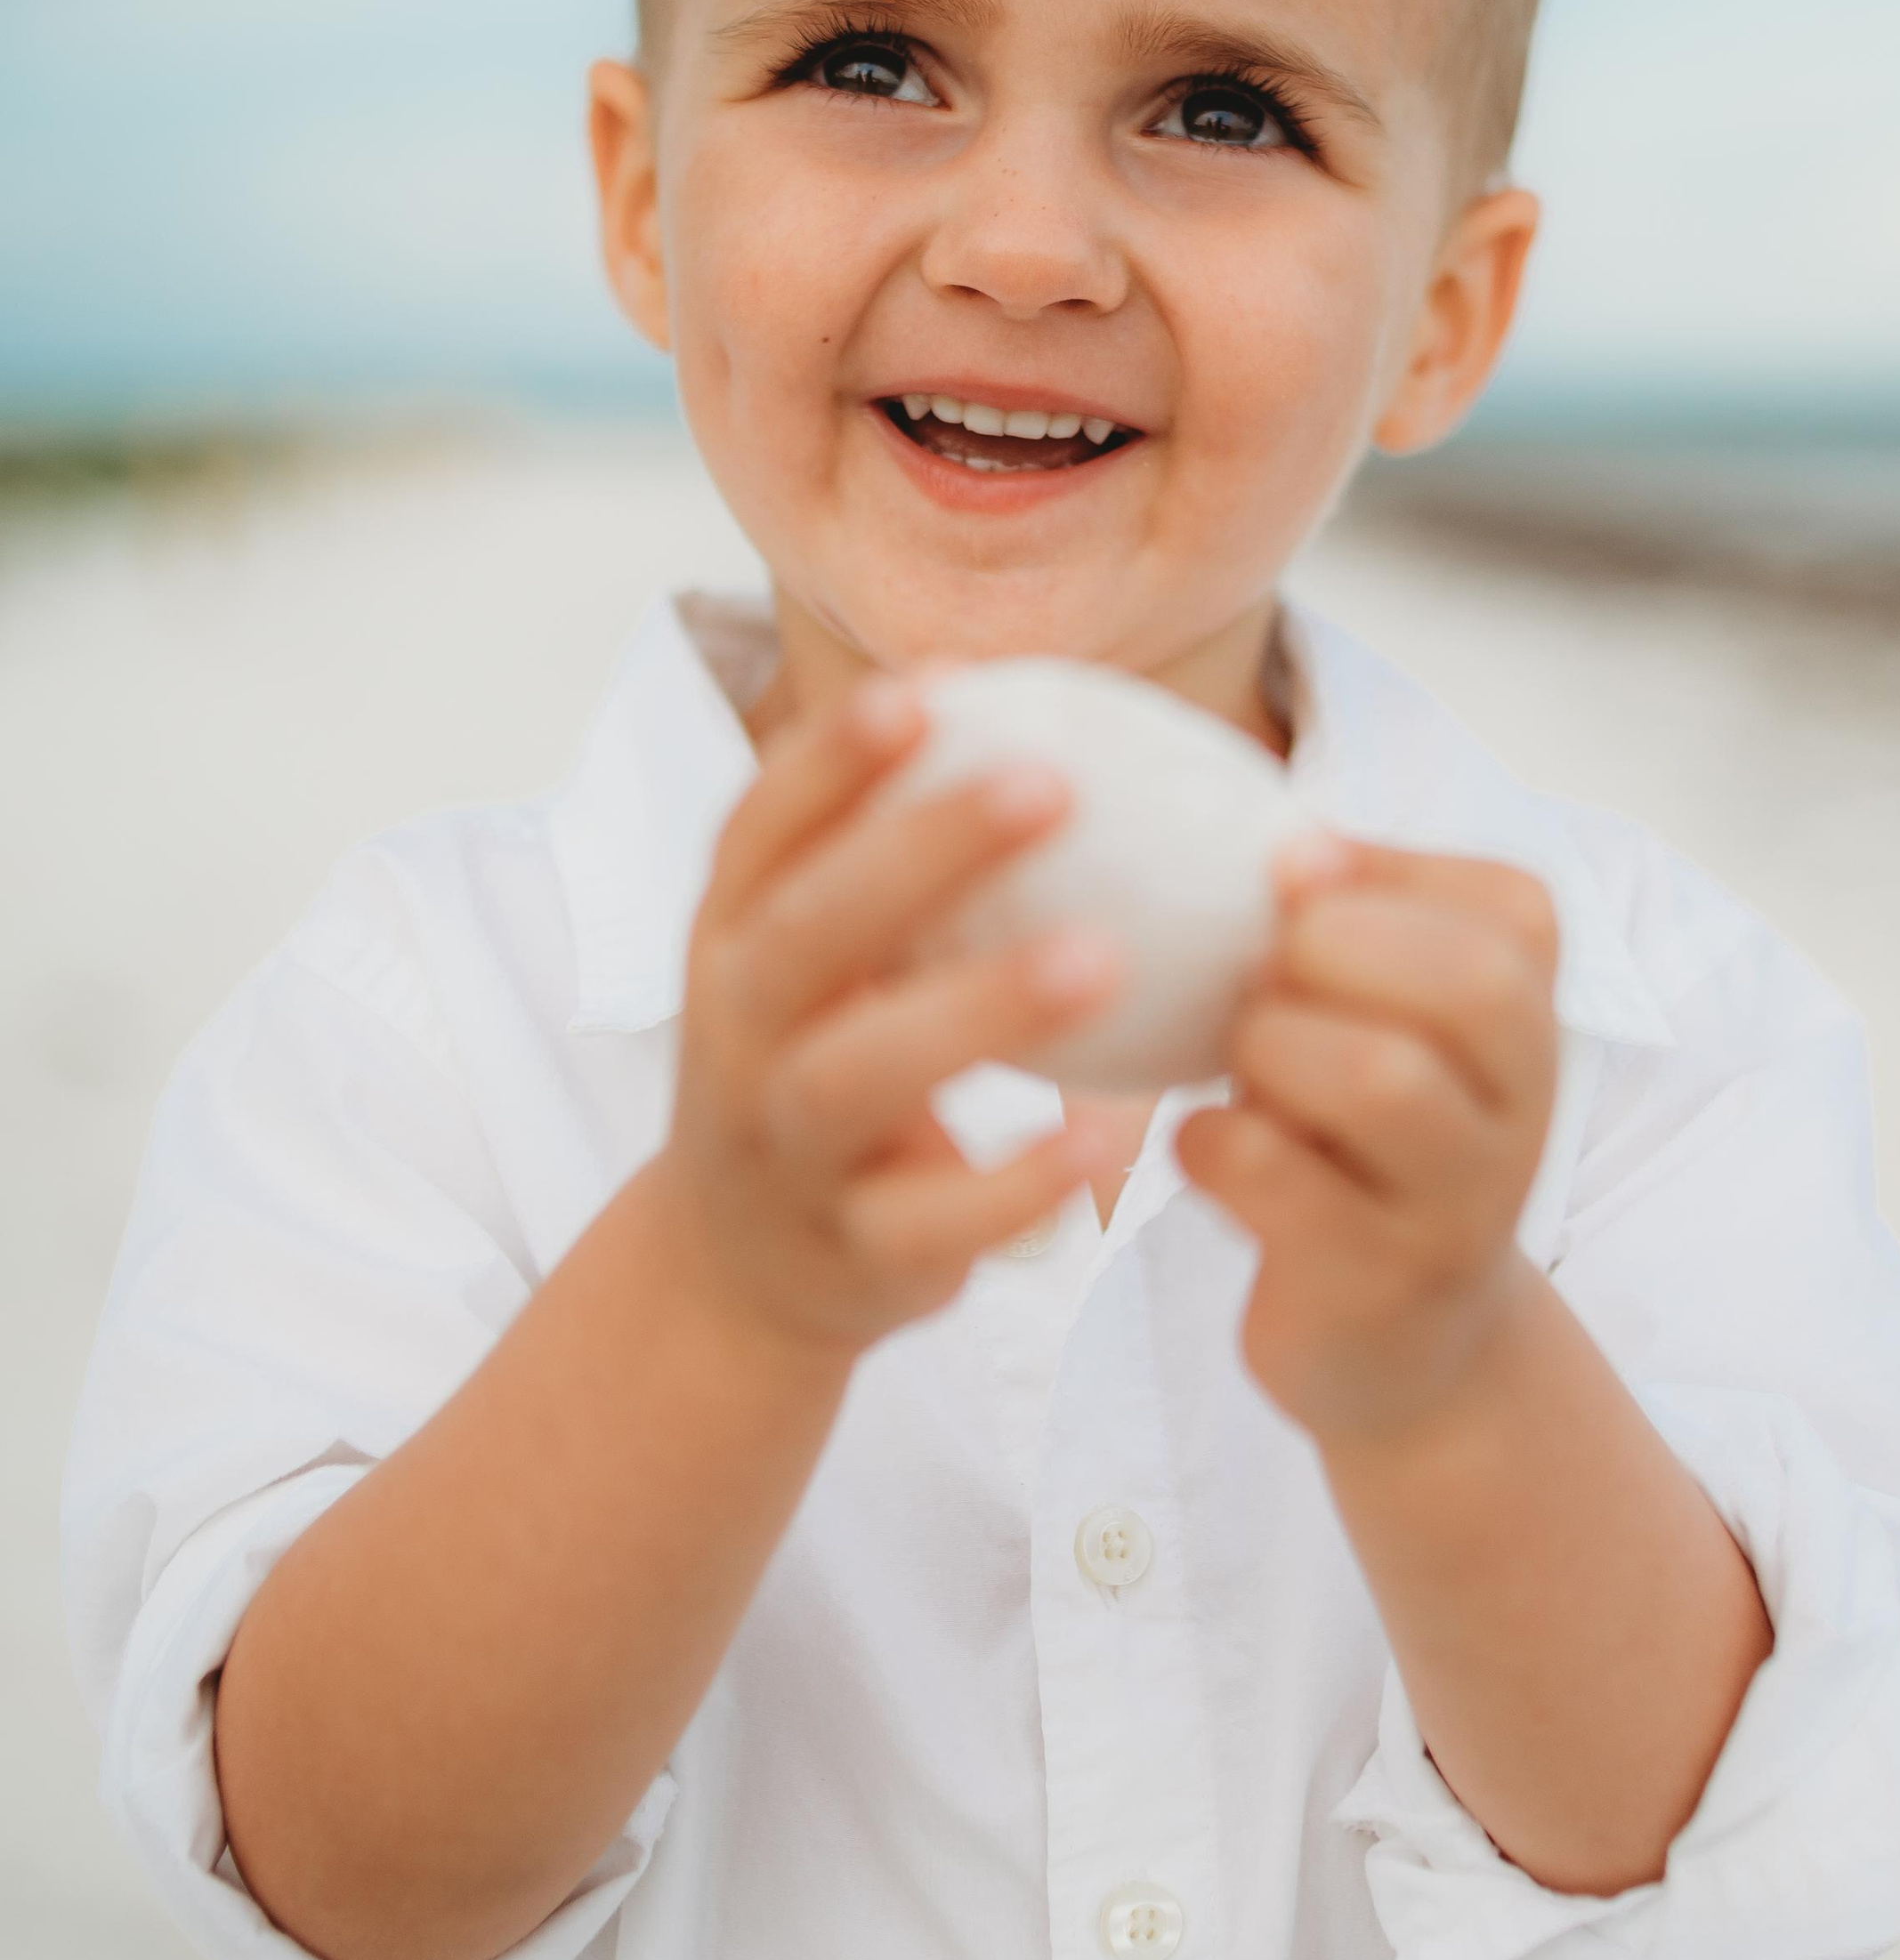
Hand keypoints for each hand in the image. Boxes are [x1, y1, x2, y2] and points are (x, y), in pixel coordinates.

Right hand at [659, 680, 1121, 1358]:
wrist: (736, 1269)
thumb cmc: (812, 1065)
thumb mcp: (812, 961)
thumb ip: (887, 866)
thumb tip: (1036, 719)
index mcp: (733, 939)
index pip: (760, 830)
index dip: (835, 759)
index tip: (933, 690)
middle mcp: (739, 1034)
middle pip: (812, 931)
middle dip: (922, 851)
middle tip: (1052, 785)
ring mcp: (786, 1146)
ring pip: (859, 1074)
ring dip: (977, 1009)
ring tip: (1099, 957)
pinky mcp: (853, 1252)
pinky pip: (932, 1221)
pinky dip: (1018, 1184)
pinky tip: (1107, 1134)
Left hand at [1177, 838, 1559, 1448]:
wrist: (1403, 1343)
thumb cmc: (1363, 1136)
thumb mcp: (1390, 1018)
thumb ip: (1351, 922)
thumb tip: (1282, 836)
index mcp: (1538, 1015)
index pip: (1507, 907)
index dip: (1378, 872)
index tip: (1292, 880)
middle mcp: (1528, 1107)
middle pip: (1472, 983)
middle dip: (1327, 954)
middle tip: (1259, 986)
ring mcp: (1464, 1206)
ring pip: (1383, 1080)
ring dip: (1271, 1052)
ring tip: (1240, 1074)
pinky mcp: (1379, 1283)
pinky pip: (1275, 1176)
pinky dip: (1210, 1143)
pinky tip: (1209, 1151)